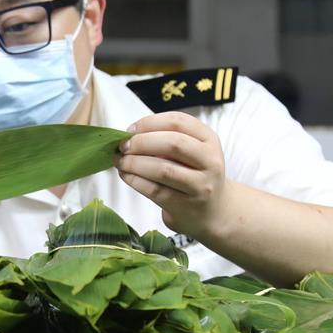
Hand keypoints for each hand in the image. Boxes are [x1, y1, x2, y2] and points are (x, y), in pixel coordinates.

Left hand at [114, 112, 232, 236]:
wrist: (213, 211)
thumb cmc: (194, 174)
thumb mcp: (192, 151)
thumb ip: (167, 139)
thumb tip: (130, 136)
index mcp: (209, 139)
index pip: (178, 122)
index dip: (149, 123)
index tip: (131, 130)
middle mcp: (209, 161)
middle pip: (173, 143)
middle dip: (141, 142)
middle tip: (123, 146)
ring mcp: (200, 185)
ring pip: (163, 169)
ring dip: (134, 163)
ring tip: (120, 161)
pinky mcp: (185, 205)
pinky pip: (154, 190)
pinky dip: (135, 180)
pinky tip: (126, 175)